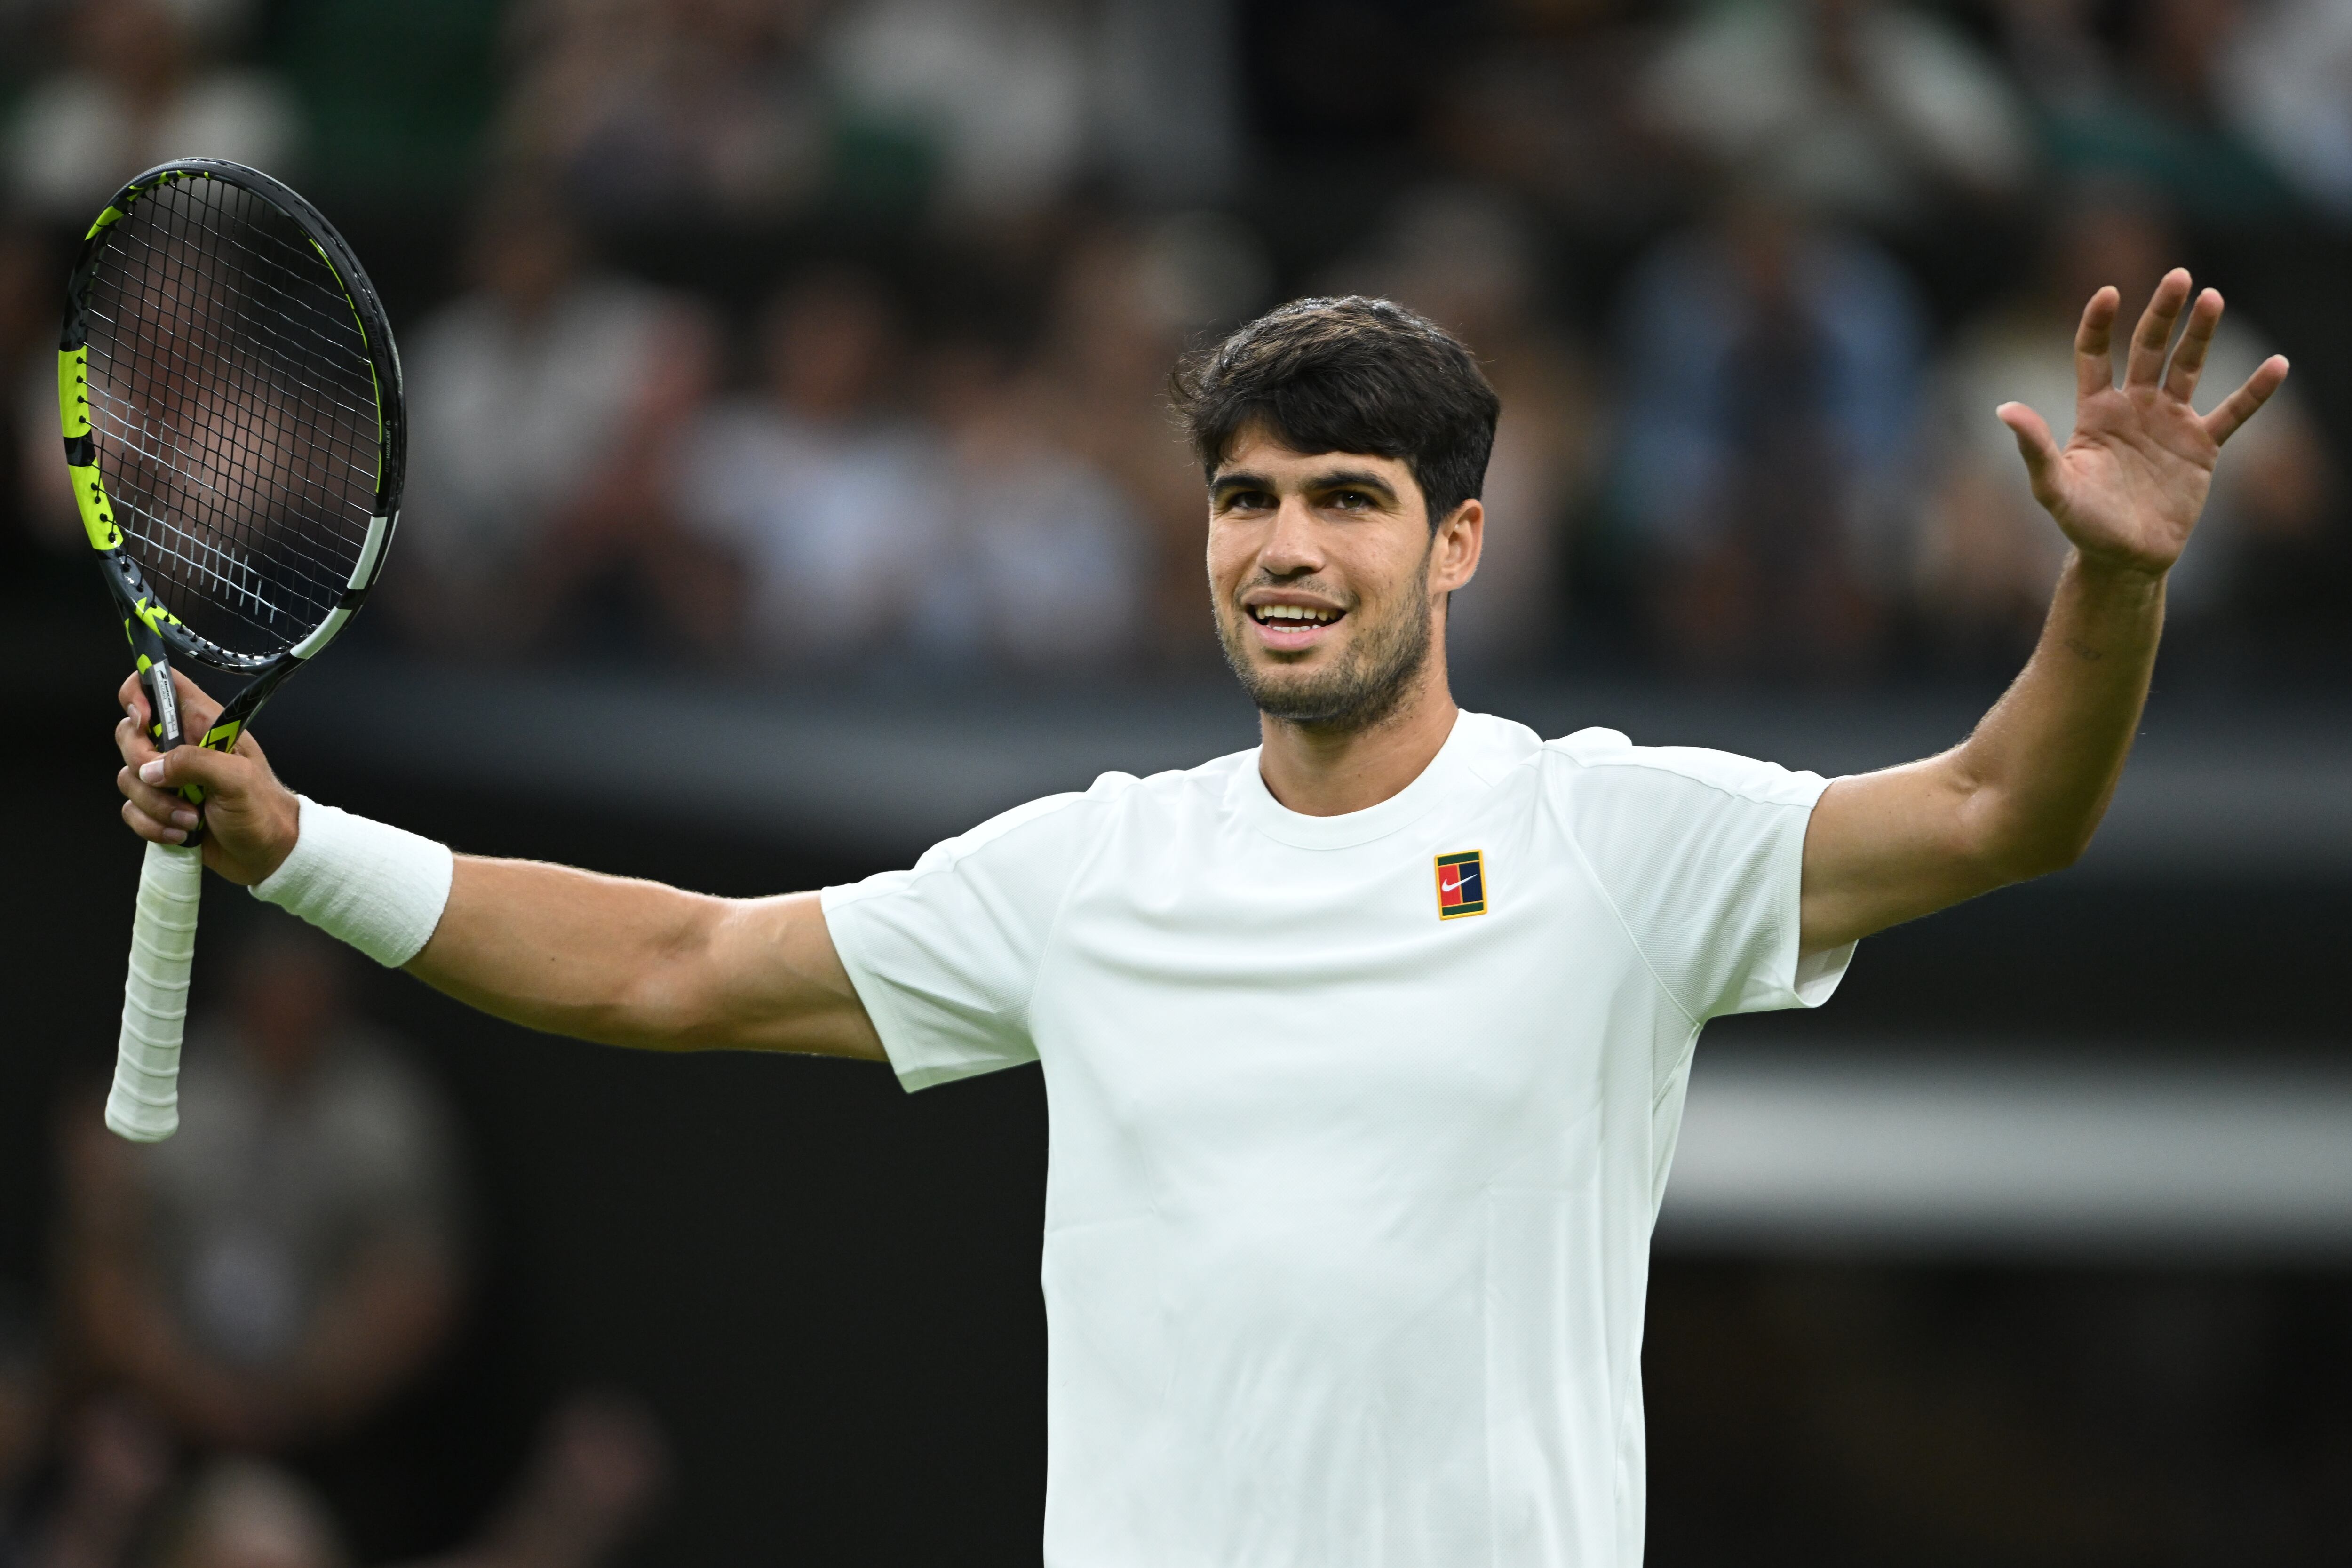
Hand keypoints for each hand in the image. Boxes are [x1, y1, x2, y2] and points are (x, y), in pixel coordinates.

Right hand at [115, 670, 298, 884]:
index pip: (161, 684)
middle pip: (129, 734)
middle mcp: (181, 745)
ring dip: (156, 805)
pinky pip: (131, 809)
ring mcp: (168, 777)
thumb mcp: (237, 779)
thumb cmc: (263, 810)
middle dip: (141, 764)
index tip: (143, 720)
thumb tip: (150, 769)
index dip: (140, 692)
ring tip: (192, 819)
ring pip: (129, 777)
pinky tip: (183, 833)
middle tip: (172, 785)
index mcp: (203, 724)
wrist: (267, 853)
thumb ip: (194, 763)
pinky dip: (152, 825)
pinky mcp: (159, 806)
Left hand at [1997, 269, 2288, 577]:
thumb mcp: (2054, 486)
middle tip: (2178, 276)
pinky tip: (2277, 364)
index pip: (2095, 355)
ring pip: (2188, 367)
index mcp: (2096, 411)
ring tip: (2212, 298)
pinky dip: (2255, 392)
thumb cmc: (2083, 523)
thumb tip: (2004, 409)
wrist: (2123, 558)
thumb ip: (2034, 447)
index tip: (2108, 292)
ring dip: (2201, 334)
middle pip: (2148, 348)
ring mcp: (2170, 423)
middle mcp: (2135, 408)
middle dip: (2162, 313)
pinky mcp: (2201, 447)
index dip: (2099, 323)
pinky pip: (2232, 413)